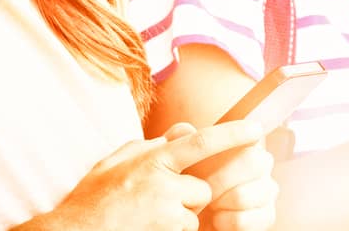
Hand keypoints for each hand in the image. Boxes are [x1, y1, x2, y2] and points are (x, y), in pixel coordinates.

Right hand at [37, 121, 263, 230]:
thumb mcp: (116, 161)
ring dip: (179, 218)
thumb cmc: (92, 199)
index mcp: (151, 160)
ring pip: (193, 215)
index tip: (256, 128)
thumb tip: (182, 132)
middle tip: (158, 200)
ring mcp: (165, 215)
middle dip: (189, 196)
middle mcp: (162, 185)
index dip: (232, 134)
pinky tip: (148, 228)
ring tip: (147, 217)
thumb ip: (152, 144)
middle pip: (202, 189)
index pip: (201, 142)